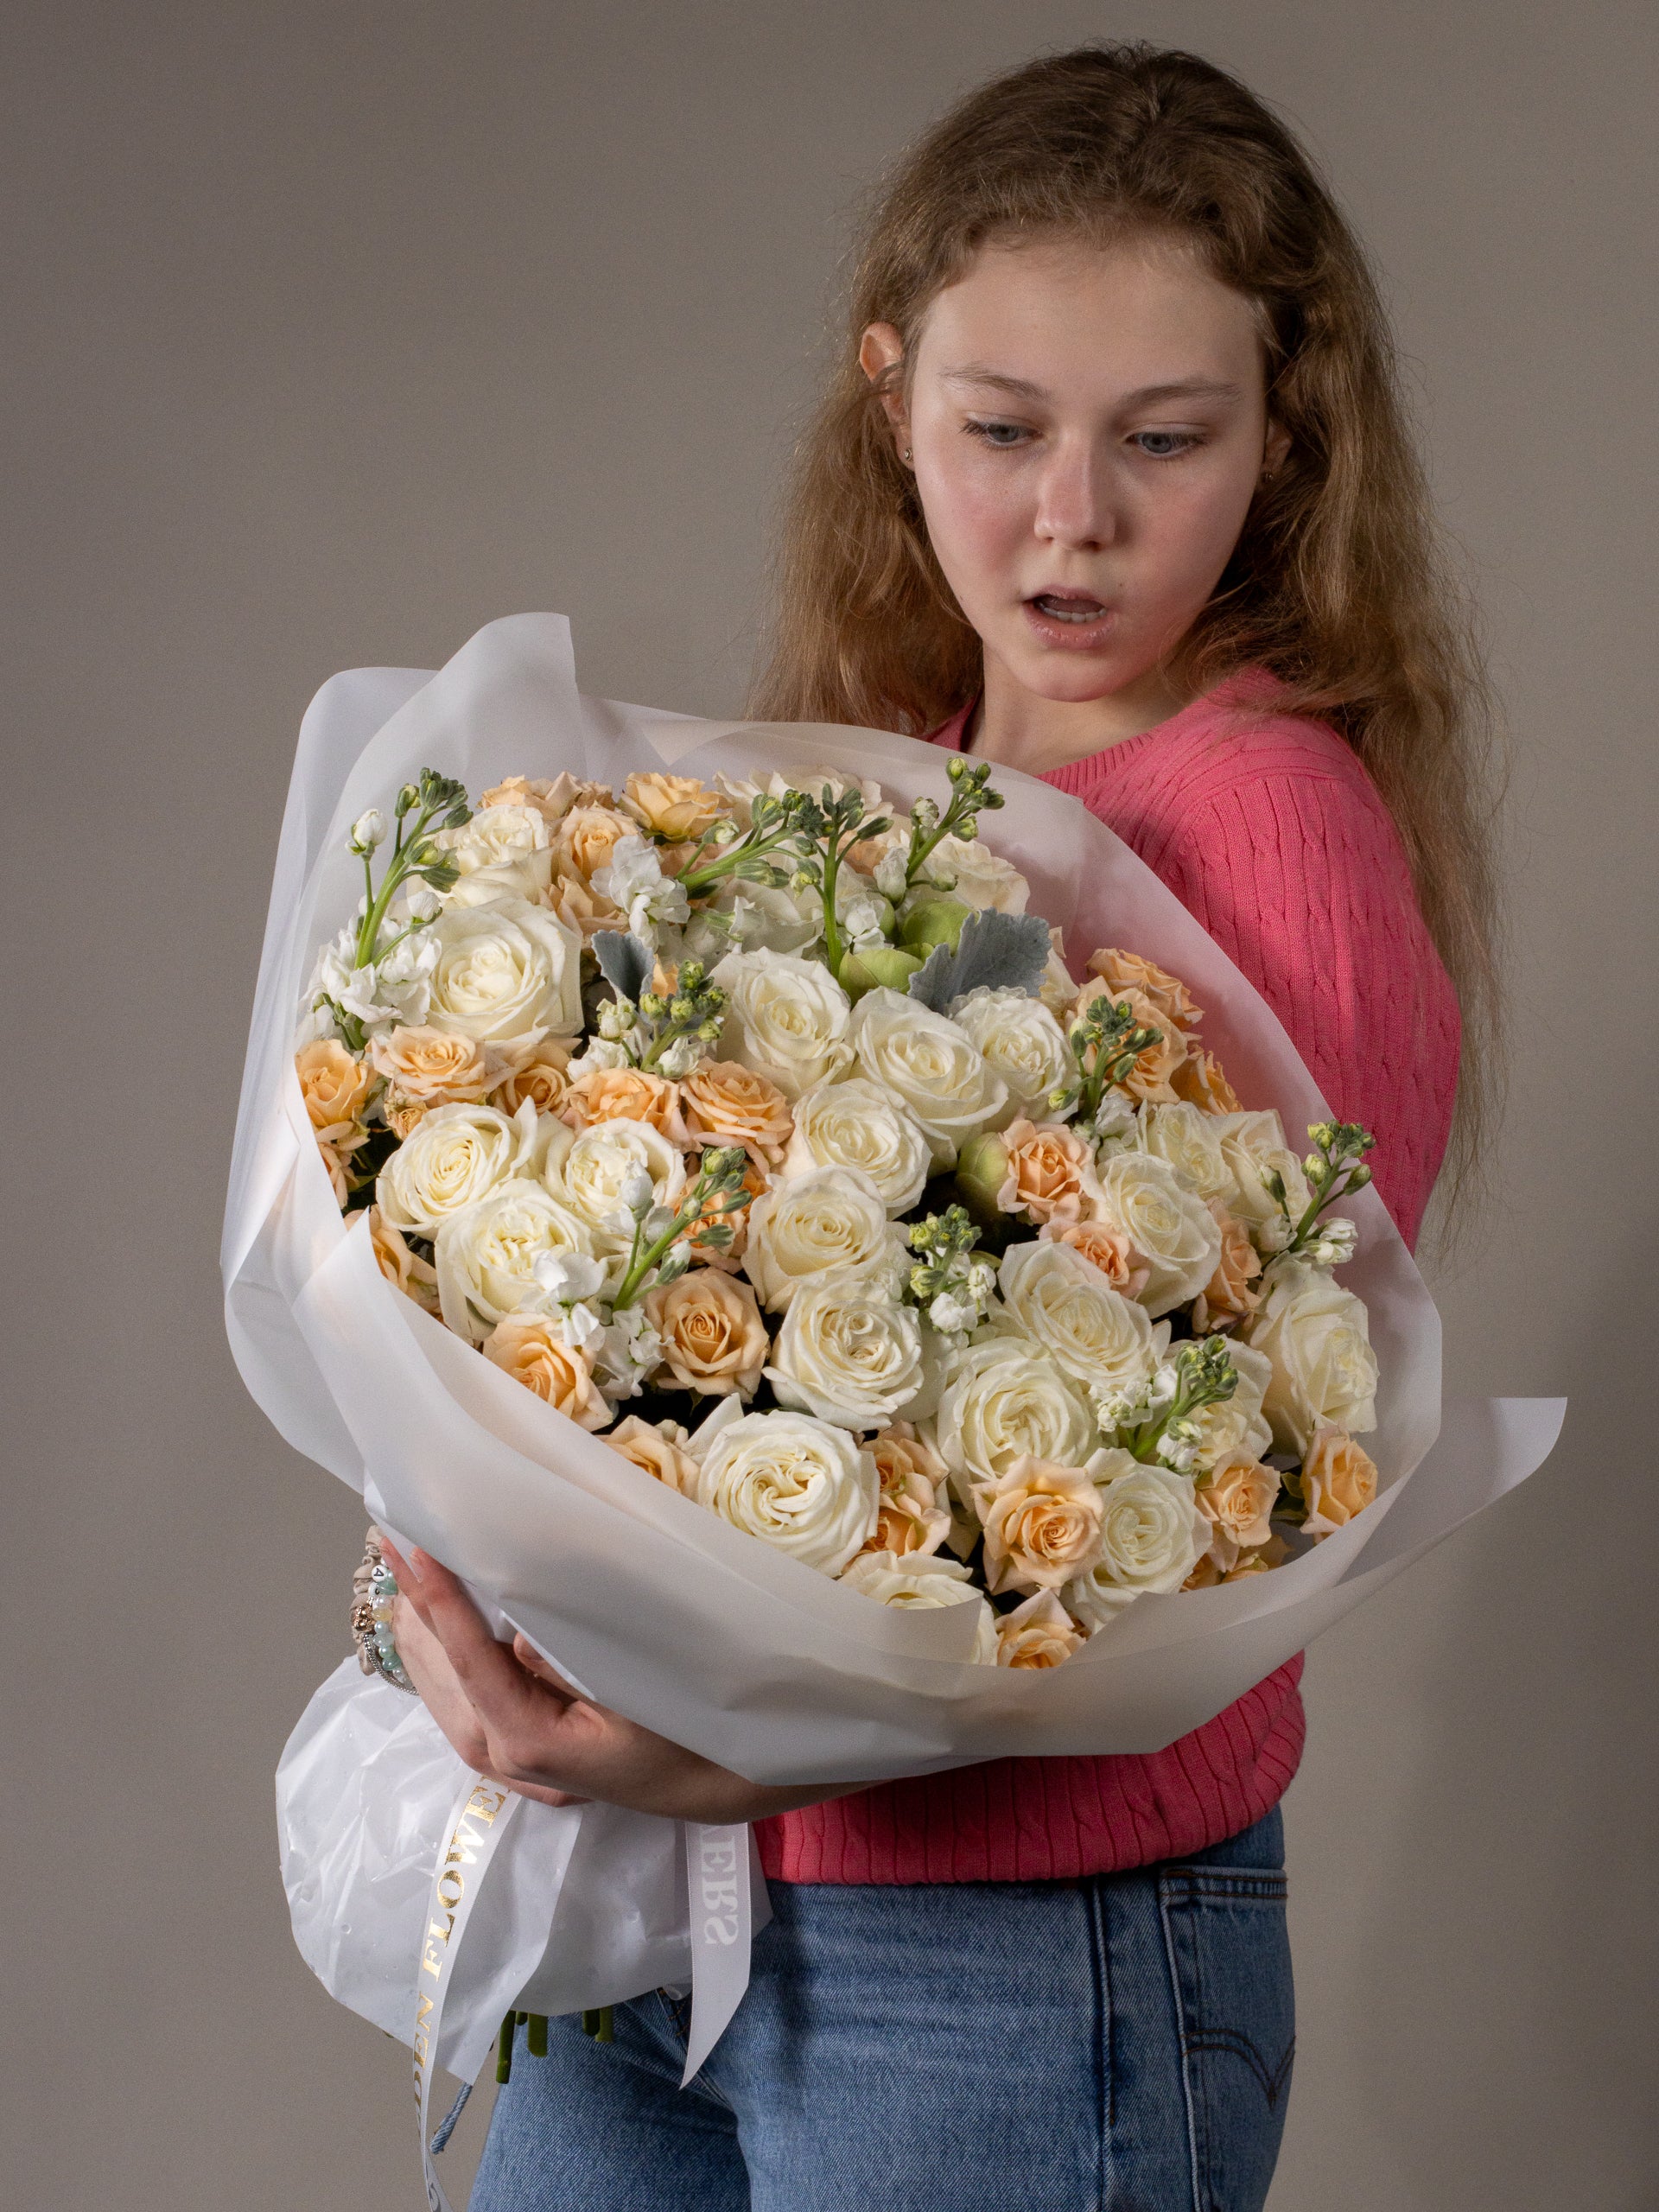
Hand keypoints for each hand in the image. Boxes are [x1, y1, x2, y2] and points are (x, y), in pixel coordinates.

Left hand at [383, 1541, 870, 1824]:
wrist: (731, 1782)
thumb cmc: (701, 1720)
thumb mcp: (649, 1674)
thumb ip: (575, 1643)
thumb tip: (516, 1606)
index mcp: (532, 1738)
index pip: (470, 1655)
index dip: (440, 1595)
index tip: (413, 1541)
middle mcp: (506, 1756)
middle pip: (436, 1667)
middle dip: (414, 1599)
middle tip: (390, 1525)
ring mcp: (508, 1762)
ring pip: (438, 1683)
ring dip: (421, 1620)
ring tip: (400, 1553)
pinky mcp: (517, 1752)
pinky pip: (458, 1693)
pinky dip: (440, 1647)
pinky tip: (432, 1611)